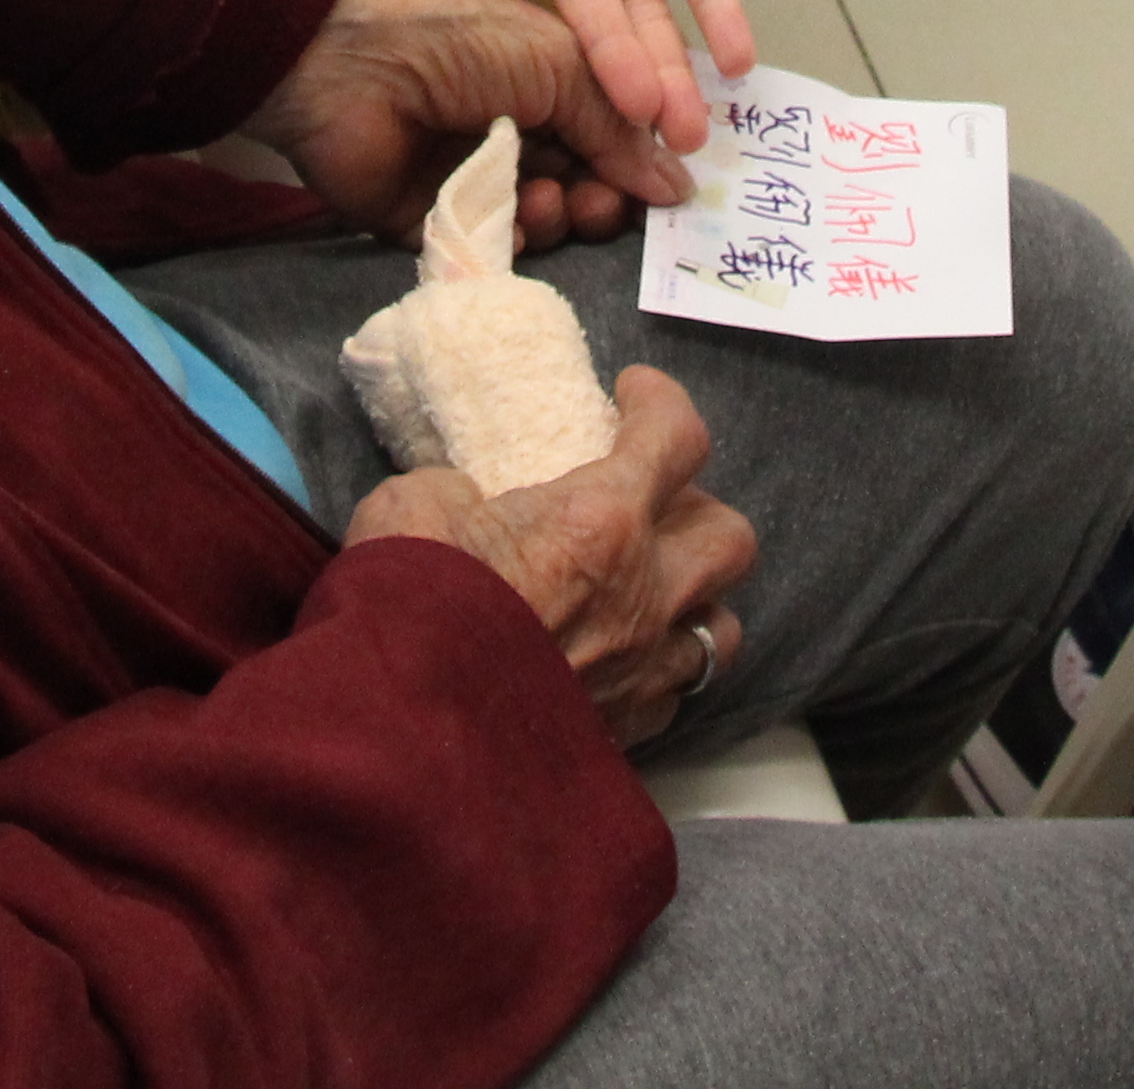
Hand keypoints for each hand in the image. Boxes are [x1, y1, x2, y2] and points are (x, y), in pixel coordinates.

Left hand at [238, 0, 692, 242]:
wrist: (342, 57)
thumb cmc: (456, 35)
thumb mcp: (557, 61)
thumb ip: (616, 125)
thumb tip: (677, 183)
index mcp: (538, 77)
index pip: (604, 131)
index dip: (635, 161)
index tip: (668, 190)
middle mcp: (506, 126)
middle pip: (579, 181)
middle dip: (603, 197)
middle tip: (606, 204)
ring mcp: (465, 176)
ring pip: (538, 220)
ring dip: (559, 216)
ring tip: (552, 200)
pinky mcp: (424, 221)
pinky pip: (483, 250)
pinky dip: (508, 242)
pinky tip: (513, 217)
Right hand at [345, 367, 758, 744]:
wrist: (402, 739)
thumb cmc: (410, 609)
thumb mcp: (414, 506)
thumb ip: (457, 491)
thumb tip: (465, 503)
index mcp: (602, 521)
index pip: (676, 437)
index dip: (662, 403)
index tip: (634, 394)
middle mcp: (645, 595)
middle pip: (730, 537)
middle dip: (699, 510)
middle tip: (648, 504)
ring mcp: (644, 672)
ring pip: (721, 627)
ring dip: (695, 600)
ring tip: (650, 591)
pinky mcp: (626, 734)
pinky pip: (673, 696)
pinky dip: (657, 671)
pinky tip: (618, 663)